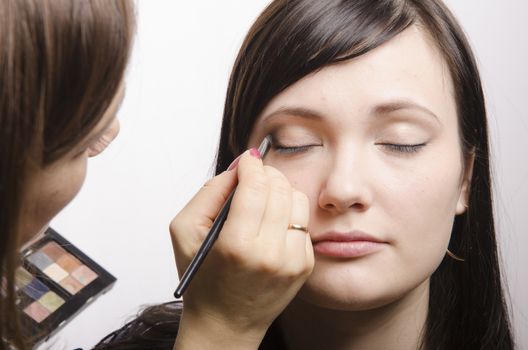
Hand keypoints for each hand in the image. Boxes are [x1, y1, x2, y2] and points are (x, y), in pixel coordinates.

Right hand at [170, 150, 313, 348]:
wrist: (226, 323)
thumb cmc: (202, 277)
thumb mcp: (185, 231)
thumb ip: (210, 191)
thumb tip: (240, 166)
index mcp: (237, 245)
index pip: (255, 186)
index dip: (251, 165)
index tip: (246, 160)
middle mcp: (271, 253)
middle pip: (280, 188)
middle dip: (266, 173)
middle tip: (253, 177)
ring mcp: (293, 261)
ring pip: (297, 200)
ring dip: (280, 190)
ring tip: (262, 199)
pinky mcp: (306, 265)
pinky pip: (303, 221)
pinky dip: (288, 213)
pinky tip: (271, 223)